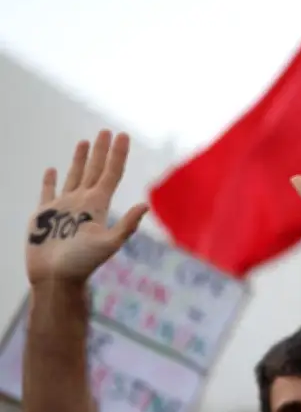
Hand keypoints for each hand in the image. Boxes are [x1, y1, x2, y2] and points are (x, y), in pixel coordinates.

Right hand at [26, 130, 148, 285]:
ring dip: (80, 159)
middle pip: (95, 170)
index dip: (118, 154)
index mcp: (98, 206)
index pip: (111, 173)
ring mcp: (64, 208)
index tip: (123, 135)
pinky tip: (53, 169)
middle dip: (101, 150)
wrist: (55, 280)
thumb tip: (145, 206)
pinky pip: (48, 192)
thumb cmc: (81, 264)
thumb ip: (127, 225)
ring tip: (85, 142)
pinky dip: (51, 180)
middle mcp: (83, 203)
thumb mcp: (108, 243)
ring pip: (74, 177)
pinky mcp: (44, 215)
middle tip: (106, 131)